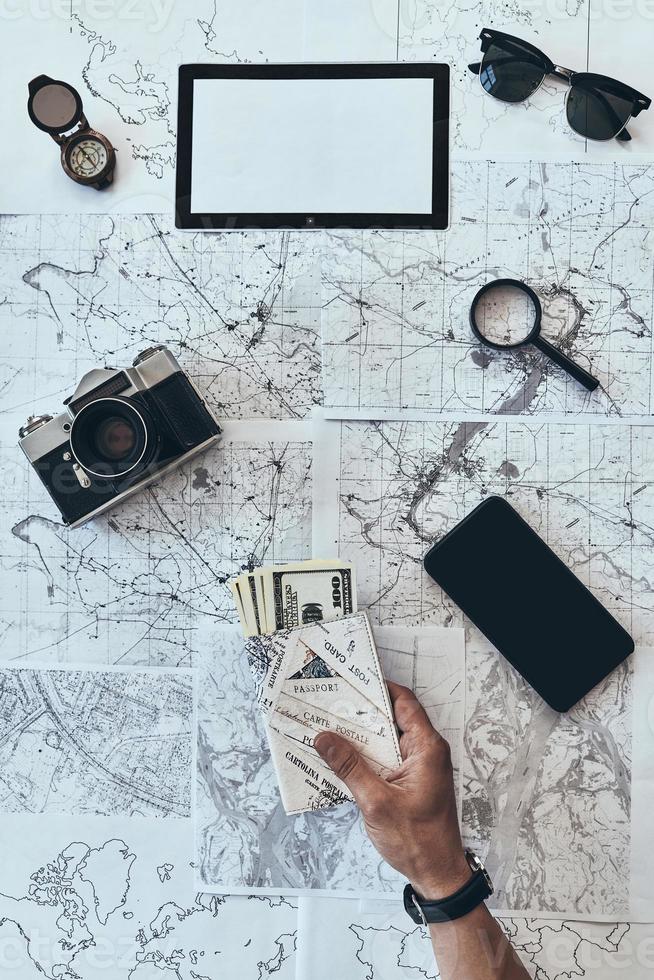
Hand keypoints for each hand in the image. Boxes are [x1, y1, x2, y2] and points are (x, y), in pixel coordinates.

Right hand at [314, 681, 470, 899]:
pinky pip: (387, 758)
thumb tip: (325, 739)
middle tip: (332, 702)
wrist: (436, 874)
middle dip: (362, 711)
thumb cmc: (418, 841)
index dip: (379, 688)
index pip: (404, 702)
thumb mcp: (376, 802)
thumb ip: (350, 767)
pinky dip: (367, 754)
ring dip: (362, 735)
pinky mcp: (411, 780)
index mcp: (427, 748)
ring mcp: (419, 766)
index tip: (353, 680)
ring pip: (387, 739)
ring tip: (331, 726)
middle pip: (392, 718)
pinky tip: (343, 757)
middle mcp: (426, 752)